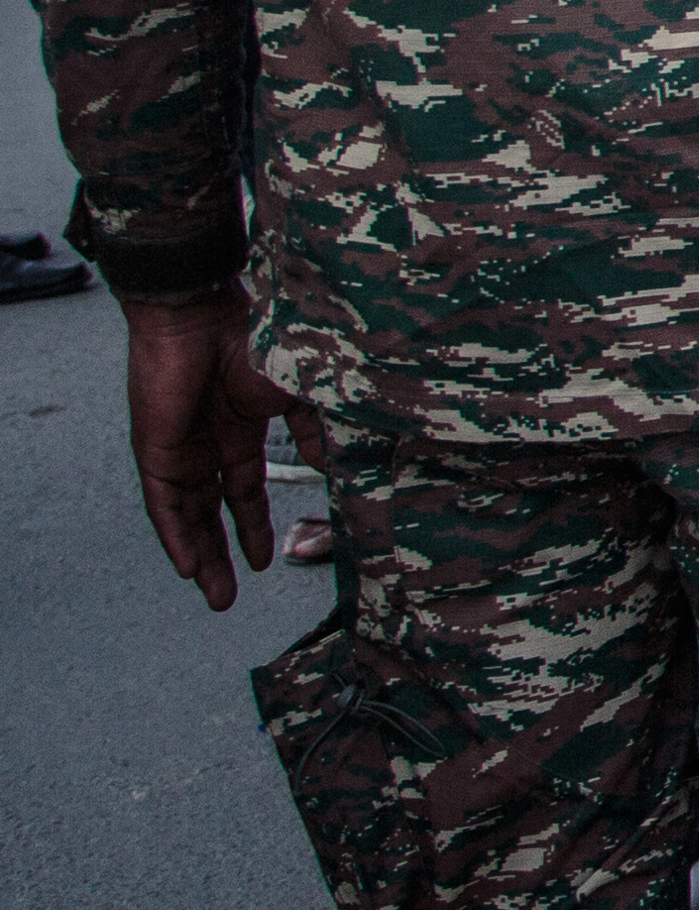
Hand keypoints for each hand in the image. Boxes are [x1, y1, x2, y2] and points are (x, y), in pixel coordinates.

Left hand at [123, 288, 309, 613]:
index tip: (267, 558)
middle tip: (229, 596)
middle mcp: (207, 444)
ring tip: (216, 596)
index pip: (244, 490)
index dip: (254, 525)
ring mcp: (180, 449)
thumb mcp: (298, 392)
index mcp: (240, 429)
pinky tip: (187, 567)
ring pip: (189, 516)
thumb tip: (330, 466)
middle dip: (224, 554)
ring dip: (202, 556)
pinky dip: (175, 536)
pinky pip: (164, 504)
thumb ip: (314, 430)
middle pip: (213, 513)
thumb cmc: (255, 339)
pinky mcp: (156, 450)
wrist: (202, 313)